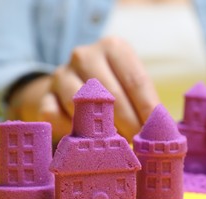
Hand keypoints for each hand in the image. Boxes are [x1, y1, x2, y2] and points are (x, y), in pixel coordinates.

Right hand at [8, 37, 159, 143]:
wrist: (69, 84)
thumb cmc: (111, 87)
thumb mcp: (130, 85)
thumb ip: (144, 101)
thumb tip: (162, 129)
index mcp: (113, 48)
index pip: (136, 81)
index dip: (148, 109)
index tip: (156, 131)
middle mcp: (85, 55)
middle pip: (111, 94)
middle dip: (129, 123)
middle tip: (139, 142)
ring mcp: (61, 74)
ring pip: (82, 106)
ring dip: (101, 129)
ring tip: (116, 143)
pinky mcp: (43, 96)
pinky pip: (54, 116)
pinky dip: (70, 131)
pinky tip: (83, 139)